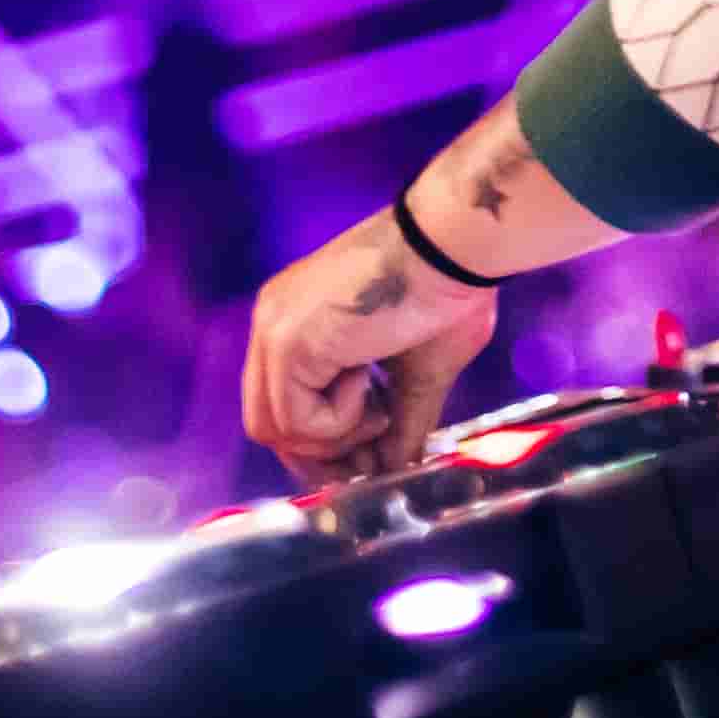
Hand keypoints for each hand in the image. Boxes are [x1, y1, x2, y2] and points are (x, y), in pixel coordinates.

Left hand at [243, 211, 498, 487]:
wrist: (451, 247)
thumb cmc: (446, 292)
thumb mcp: (417, 373)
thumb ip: (397, 423)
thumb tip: (393, 470)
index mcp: (297, 318)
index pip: (281, 402)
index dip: (320, 443)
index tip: (364, 458)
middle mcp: (274, 321)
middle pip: (267, 422)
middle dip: (320, 455)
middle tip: (369, 459)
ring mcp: (274, 330)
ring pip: (275, 429)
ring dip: (335, 438)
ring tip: (380, 407)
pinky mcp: (287, 343)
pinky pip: (296, 421)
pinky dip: (339, 422)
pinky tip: (369, 381)